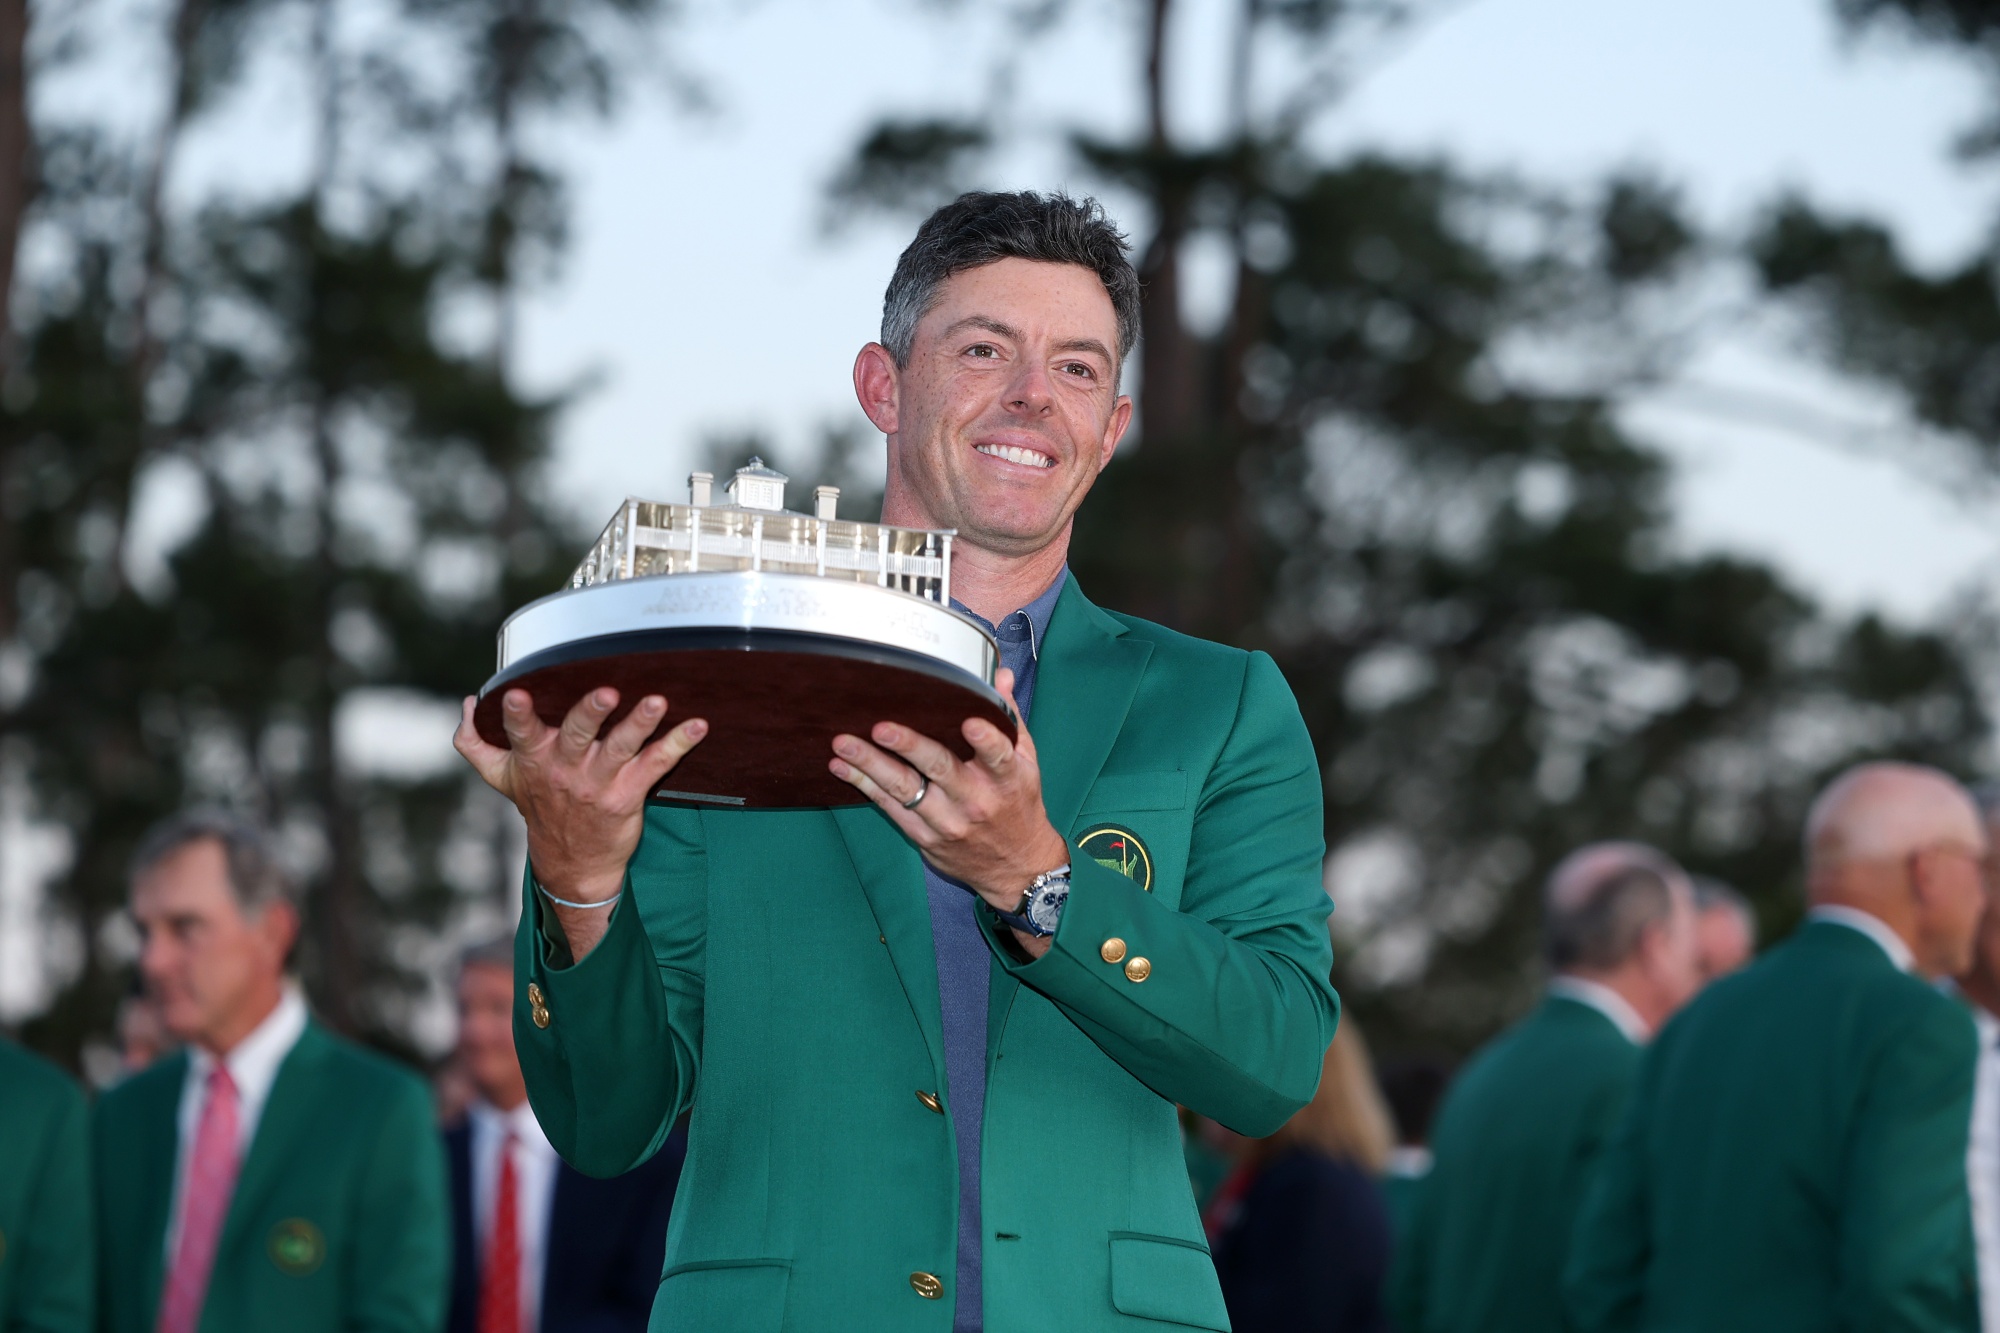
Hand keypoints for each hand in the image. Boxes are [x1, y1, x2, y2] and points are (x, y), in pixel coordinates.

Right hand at [455, 688, 706, 957]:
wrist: (572, 863)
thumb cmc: (539, 806)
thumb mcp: (500, 778)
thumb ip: (476, 743)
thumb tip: (468, 704)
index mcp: (534, 760)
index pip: (521, 733)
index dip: (517, 715)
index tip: (516, 694)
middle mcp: (567, 769)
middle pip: (576, 735)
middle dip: (590, 712)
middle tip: (606, 692)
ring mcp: (600, 782)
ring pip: (620, 747)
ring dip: (640, 723)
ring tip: (657, 701)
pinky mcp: (630, 793)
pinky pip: (657, 764)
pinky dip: (679, 744)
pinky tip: (697, 726)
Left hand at [829, 669, 1068, 956]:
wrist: (1017, 868)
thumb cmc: (1019, 805)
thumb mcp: (1027, 762)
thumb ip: (1009, 718)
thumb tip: (1001, 675)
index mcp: (1007, 779)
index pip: (999, 757)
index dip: (986, 740)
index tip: (969, 723)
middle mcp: (977, 801)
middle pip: (941, 769)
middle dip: (909, 746)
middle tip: (881, 727)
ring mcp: (948, 822)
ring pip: (906, 790)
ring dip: (871, 765)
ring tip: (843, 744)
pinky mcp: (926, 837)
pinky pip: (891, 809)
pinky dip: (865, 786)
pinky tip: (842, 767)